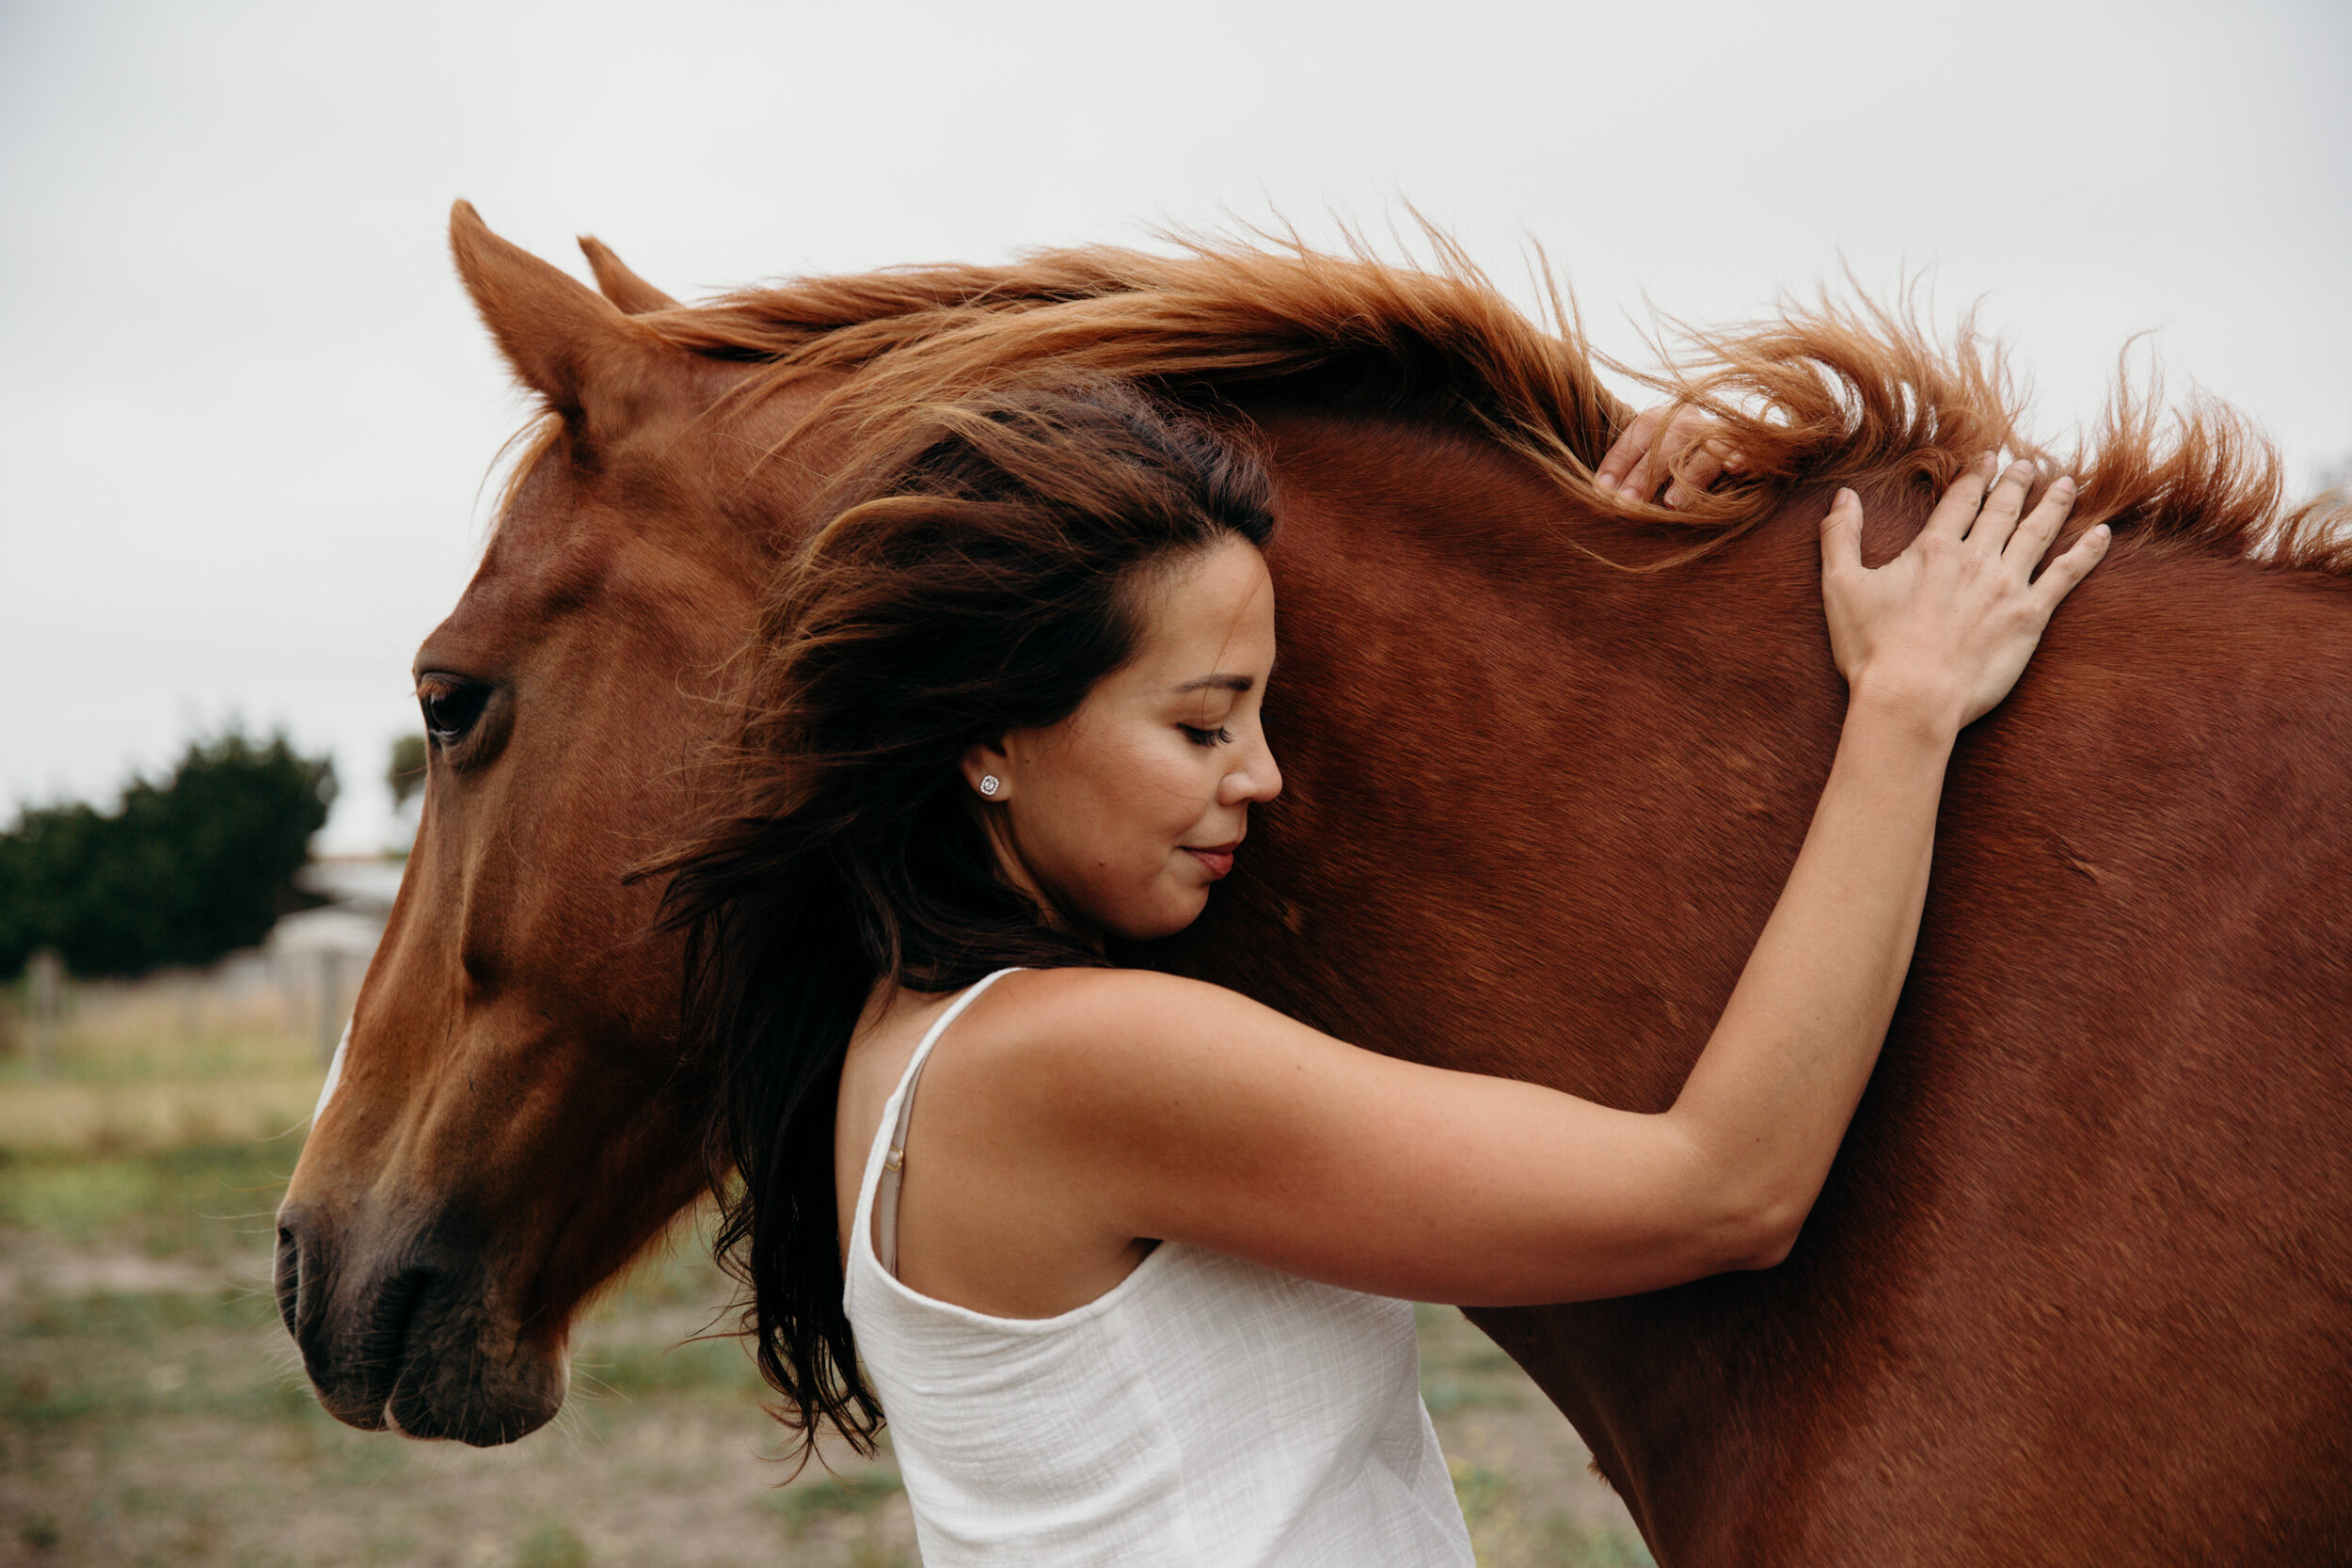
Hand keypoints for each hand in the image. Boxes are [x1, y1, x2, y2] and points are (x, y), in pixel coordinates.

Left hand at [1595, 403, 1742, 506]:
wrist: (1733, 445)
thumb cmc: (1676, 465)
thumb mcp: (1650, 462)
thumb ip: (1630, 473)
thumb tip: (1602, 495)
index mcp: (1663, 418)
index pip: (1638, 433)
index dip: (1618, 461)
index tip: (1601, 491)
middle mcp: (1692, 420)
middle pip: (1668, 442)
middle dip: (1644, 475)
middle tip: (1626, 505)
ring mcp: (1722, 431)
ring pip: (1706, 448)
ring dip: (1689, 475)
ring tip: (1671, 505)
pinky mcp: (1751, 445)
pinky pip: (1748, 449)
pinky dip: (1741, 457)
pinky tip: (1733, 468)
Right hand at [1820, 456, 2110, 731]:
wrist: (1912, 697)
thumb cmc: (1872, 649)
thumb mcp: (1840, 587)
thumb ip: (1840, 537)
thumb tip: (1843, 496)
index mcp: (1933, 550)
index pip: (1960, 501)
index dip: (1976, 477)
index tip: (1988, 459)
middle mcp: (1975, 559)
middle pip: (2002, 510)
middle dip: (2016, 484)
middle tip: (2028, 465)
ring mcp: (2007, 586)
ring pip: (2037, 533)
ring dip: (2053, 505)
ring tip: (2066, 485)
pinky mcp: (2030, 617)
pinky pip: (2066, 576)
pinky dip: (2086, 552)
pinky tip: (2102, 534)